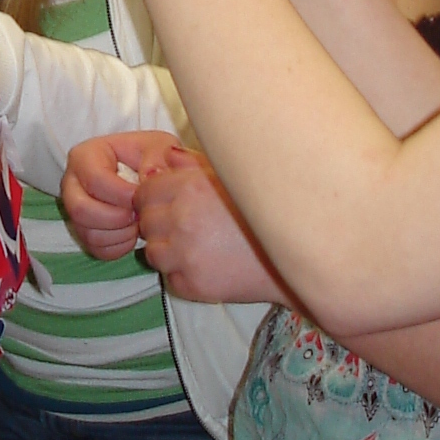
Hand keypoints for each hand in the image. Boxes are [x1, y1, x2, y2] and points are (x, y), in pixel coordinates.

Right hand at [61, 130, 183, 259]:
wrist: (148, 175)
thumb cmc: (150, 157)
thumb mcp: (158, 146)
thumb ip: (158, 156)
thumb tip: (150, 176)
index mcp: (84, 156)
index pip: (94, 179)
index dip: (121, 194)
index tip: (142, 196)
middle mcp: (72, 184)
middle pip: (80, 210)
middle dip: (116, 218)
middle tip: (139, 213)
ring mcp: (75, 210)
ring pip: (88, 233)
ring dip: (120, 233)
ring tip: (139, 221)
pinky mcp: (84, 232)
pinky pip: (96, 249)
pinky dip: (119, 246)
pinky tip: (133, 232)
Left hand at [134, 148, 287, 305]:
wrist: (294, 258)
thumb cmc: (265, 212)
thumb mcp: (231, 177)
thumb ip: (194, 164)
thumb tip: (166, 156)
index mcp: (190, 188)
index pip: (144, 192)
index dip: (153, 198)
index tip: (166, 205)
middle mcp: (182, 219)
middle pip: (145, 222)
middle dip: (159, 224)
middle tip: (185, 228)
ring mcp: (185, 254)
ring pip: (152, 252)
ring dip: (167, 250)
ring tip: (195, 248)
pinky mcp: (192, 284)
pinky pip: (170, 278)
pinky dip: (182, 274)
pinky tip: (206, 265)